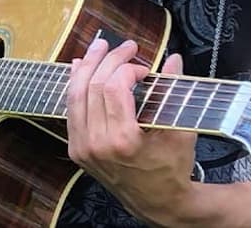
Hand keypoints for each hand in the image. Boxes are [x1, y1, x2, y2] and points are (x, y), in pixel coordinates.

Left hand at [64, 38, 194, 220]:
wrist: (158, 202)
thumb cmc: (172, 169)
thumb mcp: (179, 130)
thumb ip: (174, 91)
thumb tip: (173, 58)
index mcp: (123, 141)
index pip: (114, 88)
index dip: (127, 68)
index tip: (143, 69)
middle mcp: (96, 144)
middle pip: (93, 86)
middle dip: (108, 60)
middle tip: (124, 47)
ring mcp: (82, 147)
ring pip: (76, 95)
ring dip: (87, 67)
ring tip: (99, 48)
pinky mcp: (76, 149)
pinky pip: (71, 110)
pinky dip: (75, 86)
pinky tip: (80, 68)